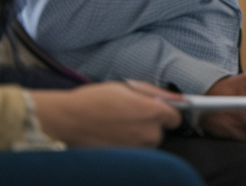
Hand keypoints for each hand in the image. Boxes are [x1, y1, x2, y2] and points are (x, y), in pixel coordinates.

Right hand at [31, 81, 180, 147]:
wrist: (67, 121)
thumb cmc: (94, 100)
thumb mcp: (127, 87)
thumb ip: (155, 93)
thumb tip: (178, 99)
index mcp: (153, 112)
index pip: (176, 118)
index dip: (166, 112)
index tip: (155, 109)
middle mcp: (149, 133)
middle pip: (160, 131)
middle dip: (149, 124)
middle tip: (129, 115)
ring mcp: (137, 149)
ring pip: (146, 142)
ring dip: (138, 135)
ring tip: (117, 125)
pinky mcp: (125, 159)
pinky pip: (133, 151)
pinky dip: (126, 144)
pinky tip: (111, 135)